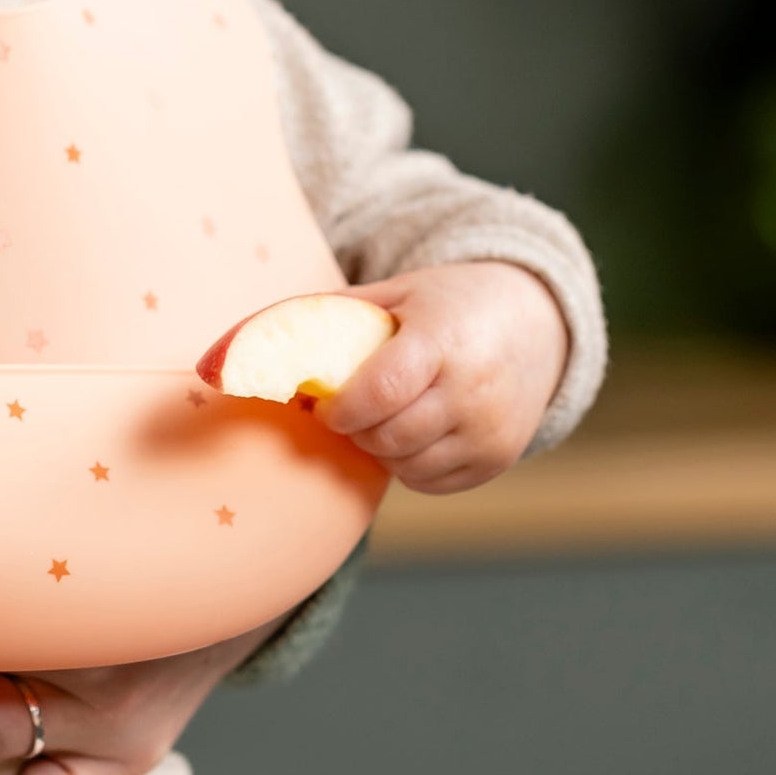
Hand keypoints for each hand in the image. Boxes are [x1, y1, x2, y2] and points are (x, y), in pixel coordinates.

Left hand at [317, 262, 567, 493]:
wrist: (535, 322)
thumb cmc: (447, 304)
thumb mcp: (395, 291)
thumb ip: (328, 313)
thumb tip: (240, 339)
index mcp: (442, 340)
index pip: (381, 390)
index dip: (341, 407)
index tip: (324, 404)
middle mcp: (472, 390)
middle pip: (389, 436)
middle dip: (354, 429)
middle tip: (344, 410)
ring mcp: (489, 430)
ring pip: (406, 466)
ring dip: (378, 448)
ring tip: (377, 417)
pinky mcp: (497, 459)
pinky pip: (430, 482)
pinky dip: (407, 465)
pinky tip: (408, 432)